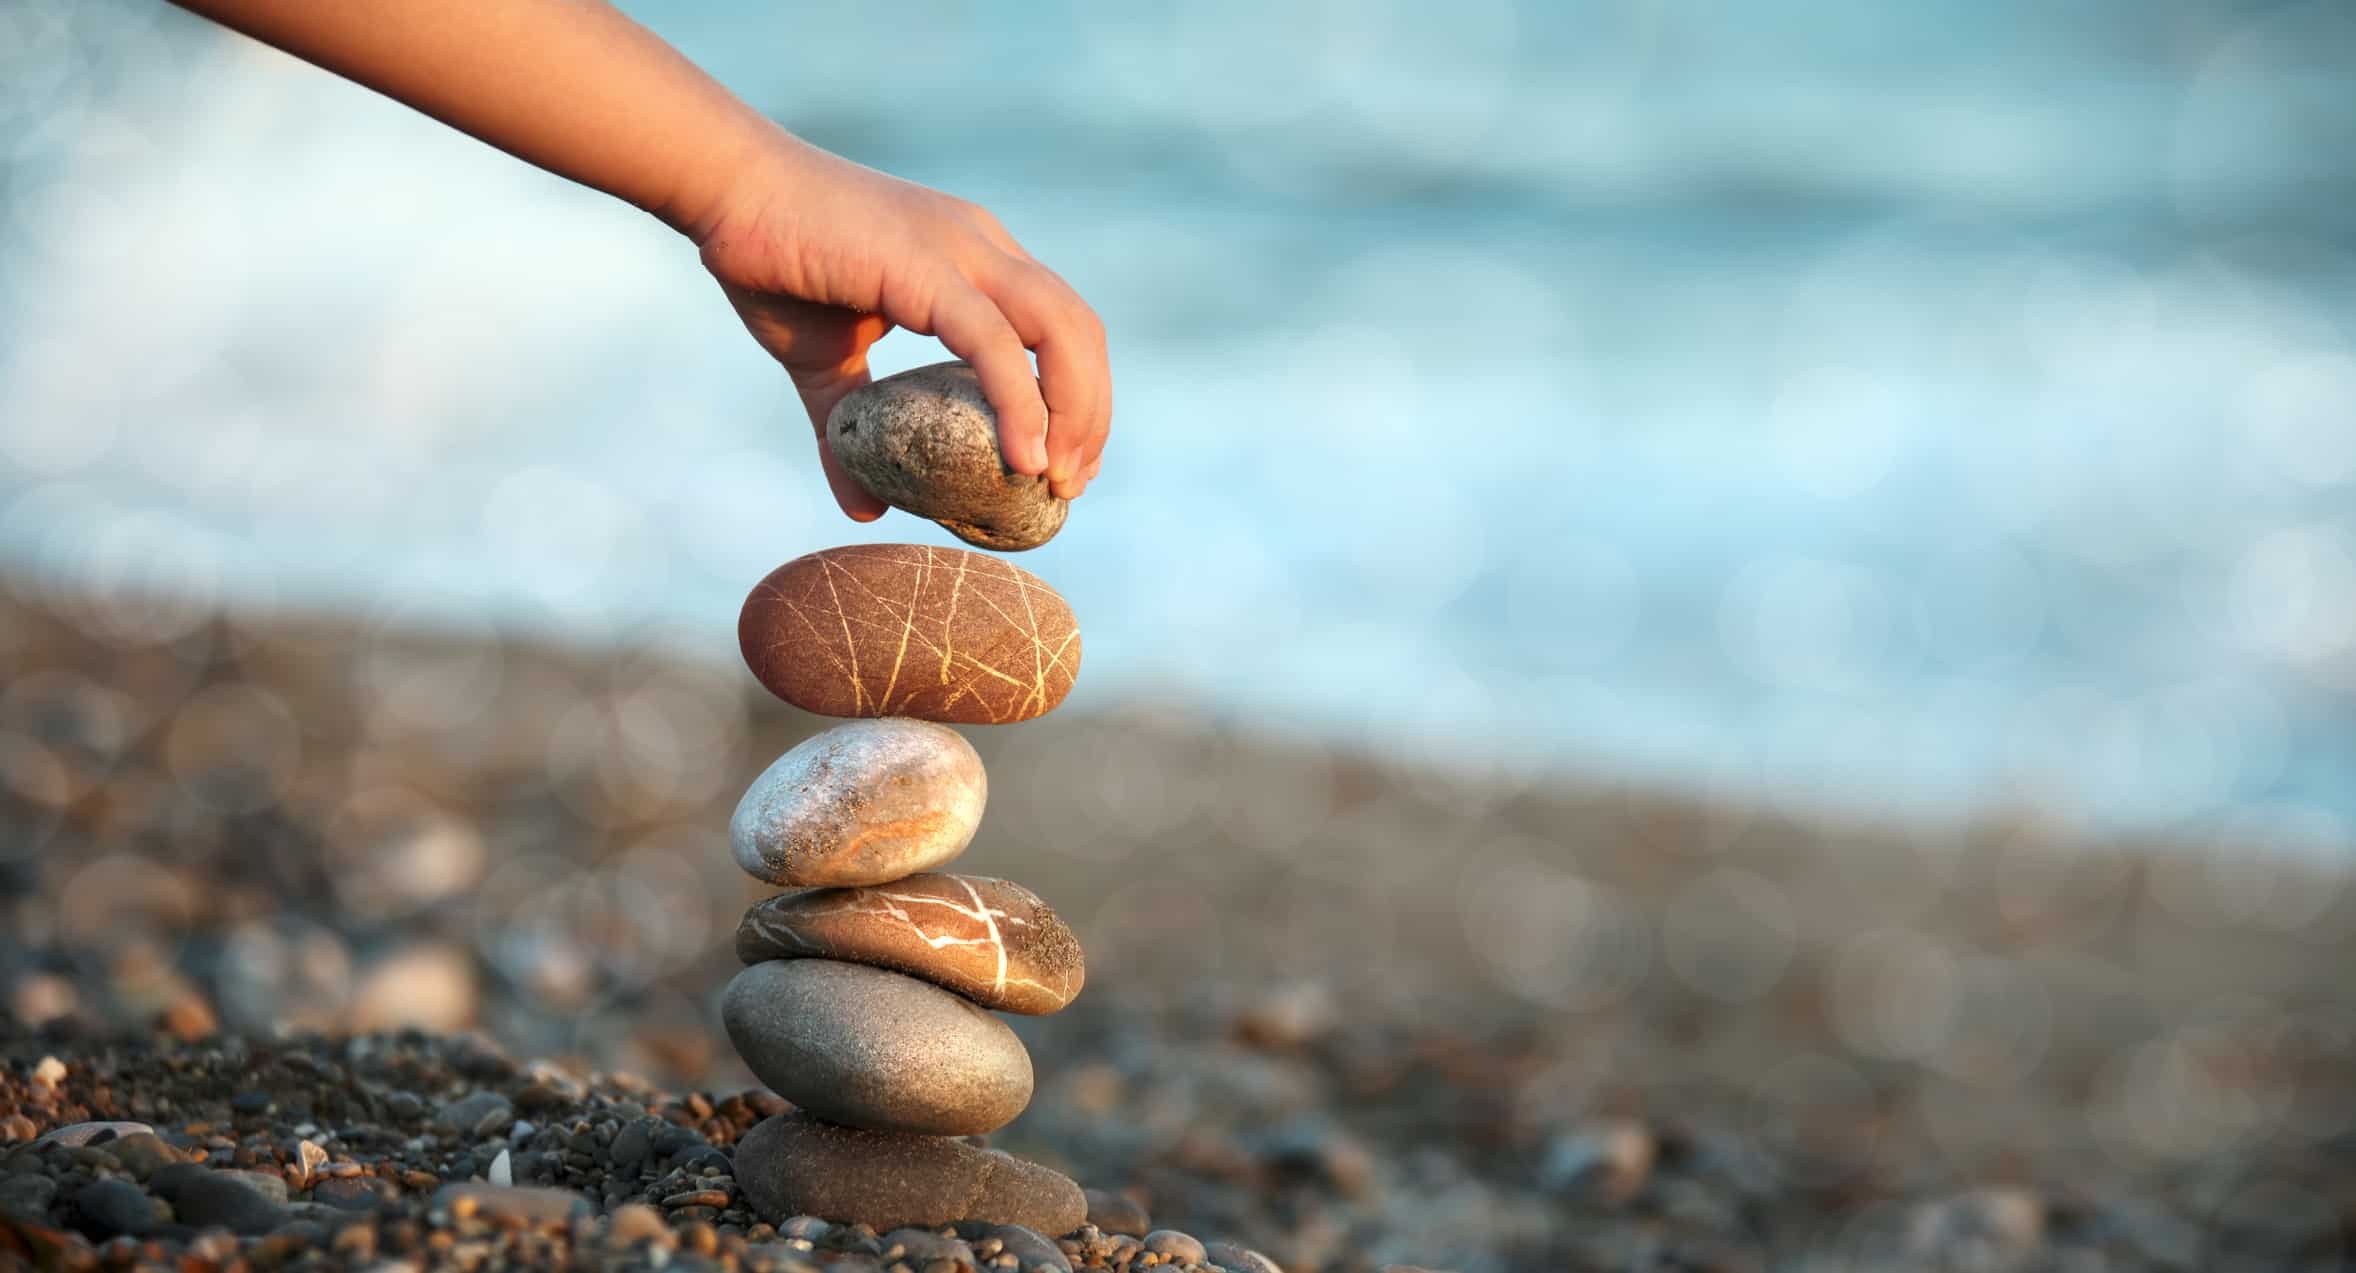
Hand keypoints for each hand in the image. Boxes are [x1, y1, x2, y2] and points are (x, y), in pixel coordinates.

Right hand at [694, 134, 1109, 519]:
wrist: (723, 189)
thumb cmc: (772, 263)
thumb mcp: (822, 363)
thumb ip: (849, 429)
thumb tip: (863, 509)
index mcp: (973, 258)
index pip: (1061, 326)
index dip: (1078, 397)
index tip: (1063, 464)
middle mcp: (982, 246)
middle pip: (1079, 330)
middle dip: (1090, 413)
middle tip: (1069, 487)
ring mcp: (959, 248)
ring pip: (1059, 329)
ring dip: (1074, 411)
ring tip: (1055, 480)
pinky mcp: (923, 265)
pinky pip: (993, 340)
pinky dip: (1020, 400)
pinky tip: (1023, 456)